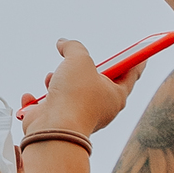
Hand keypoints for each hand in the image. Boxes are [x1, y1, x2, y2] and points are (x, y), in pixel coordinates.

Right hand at [19, 39, 144, 139]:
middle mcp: (100, 108)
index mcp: (116, 95)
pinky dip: (37, 100)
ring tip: (51, 79)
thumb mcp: (79, 60)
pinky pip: (47, 106)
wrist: (54, 129)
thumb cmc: (74, 96)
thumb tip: (63, 43)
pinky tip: (33, 98)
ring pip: (69, 91)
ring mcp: (78, 116)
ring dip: (56, 80)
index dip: (134, 60)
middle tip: (77, 60)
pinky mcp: (58, 122)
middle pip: (96, 81)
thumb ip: (73, 47)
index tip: (141, 53)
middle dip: (81, 68)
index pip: (131, 73)